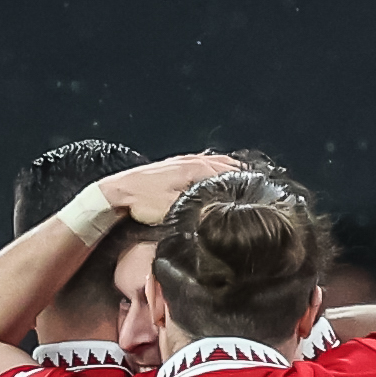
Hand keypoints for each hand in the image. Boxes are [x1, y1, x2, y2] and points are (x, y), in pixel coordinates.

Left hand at [99, 150, 246, 226]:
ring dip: (229, 171)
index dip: (245, 185)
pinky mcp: (174, 165)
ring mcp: (182, 161)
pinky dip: (215, 167)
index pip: (230, 174)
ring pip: (215, 162)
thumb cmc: (142, 200)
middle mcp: (192, 161)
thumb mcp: (174, 209)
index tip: (258, 194)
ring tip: (243, 181)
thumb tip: (219, 215)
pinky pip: (203, 163)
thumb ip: (198, 208)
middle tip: (256, 189)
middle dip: (241, 176)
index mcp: (196, 168)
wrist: (116, 192)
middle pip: (226, 166)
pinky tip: (217, 174)